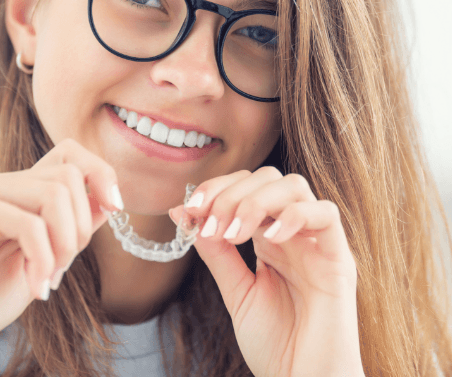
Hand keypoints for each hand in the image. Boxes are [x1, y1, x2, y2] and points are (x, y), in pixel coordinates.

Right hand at [0, 138, 120, 357]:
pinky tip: (35, 287)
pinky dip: (43, 259)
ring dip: (65, 243)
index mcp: (25, 191)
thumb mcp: (46, 261)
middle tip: (64, 265)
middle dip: (83, 224)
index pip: (71, 154)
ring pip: (56, 192)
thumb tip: (109, 201)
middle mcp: (7, 183)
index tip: (116, 206)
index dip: (101, 172)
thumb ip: (73, 229)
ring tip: (49, 277)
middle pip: (71, 173)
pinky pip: (29, 223)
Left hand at [169, 168, 363, 376]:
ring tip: (233, 234)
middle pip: (268, 178)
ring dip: (256, 201)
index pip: (246, 186)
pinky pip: (326, 215)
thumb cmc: (276, 343)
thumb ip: (215, 250)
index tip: (189, 210)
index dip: (217, 188)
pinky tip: (268, 239)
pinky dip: (294, 216)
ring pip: (295, 187)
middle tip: (209, 222)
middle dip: (231, 192)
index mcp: (270, 236)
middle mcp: (294, 232)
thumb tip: (181, 211)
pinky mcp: (339, 259)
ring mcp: (317, 243)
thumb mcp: (235, 290)